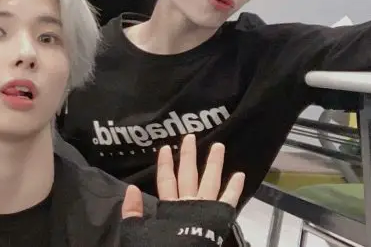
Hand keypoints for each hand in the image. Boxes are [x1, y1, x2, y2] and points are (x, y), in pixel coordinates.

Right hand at [120, 134, 244, 245]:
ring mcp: (205, 209)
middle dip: (189, 156)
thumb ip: (133, 212)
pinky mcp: (219, 217)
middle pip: (188, 175)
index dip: (165, 164)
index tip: (165, 148)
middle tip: (191, 137)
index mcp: (168, 207)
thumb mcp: (137, 234)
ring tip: (219, 147)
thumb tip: (130, 189)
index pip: (166, 180)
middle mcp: (188, 203)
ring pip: (210, 181)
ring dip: (214, 163)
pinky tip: (240, 175)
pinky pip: (229, 200)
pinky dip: (234, 188)